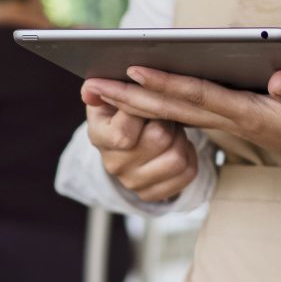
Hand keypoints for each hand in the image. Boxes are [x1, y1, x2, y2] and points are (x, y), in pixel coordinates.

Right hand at [82, 82, 197, 202]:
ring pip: (177, 158)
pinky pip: (188, 173)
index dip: (142, 111)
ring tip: (172, 129)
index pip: (123, 134)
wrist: (125, 138)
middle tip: (165, 113)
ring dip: (181, 138)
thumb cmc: (122, 109)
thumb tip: (90, 89)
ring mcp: (132, 182)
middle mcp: (113, 164)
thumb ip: (104, 88)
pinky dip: (190, 155)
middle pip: (159, 139)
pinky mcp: (152, 193)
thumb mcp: (111, 95)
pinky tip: (178, 145)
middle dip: (168, 120)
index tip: (147, 99)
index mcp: (99, 137)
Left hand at [85, 68, 280, 187]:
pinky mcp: (237, 119)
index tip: (131, 70)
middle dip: (132, 97)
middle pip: (174, 108)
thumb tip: (278, 79)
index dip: (165, 83)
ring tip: (105, 86)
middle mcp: (234, 120)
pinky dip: (164, 102)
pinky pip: (191, 112)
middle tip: (92, 84)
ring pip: (177, 111)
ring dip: (139, 101)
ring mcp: (232, 122)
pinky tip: (145, 92)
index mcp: (251, 115)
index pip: (198, 96)